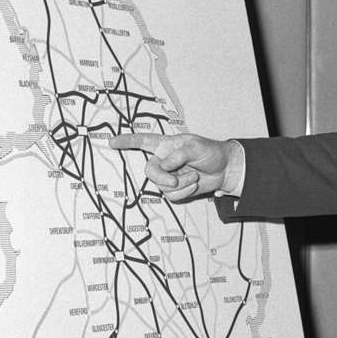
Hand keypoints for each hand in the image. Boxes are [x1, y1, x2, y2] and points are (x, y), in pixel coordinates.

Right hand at [109, 132, 235, 202]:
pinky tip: (194, 184)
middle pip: (150, 171)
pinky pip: (172, 196)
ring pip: (162, 186)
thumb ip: (178, 154)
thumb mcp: (196, 146)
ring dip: (181, 184)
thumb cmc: (210, 152)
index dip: (127, 141)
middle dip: (162, 178)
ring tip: (194, 176)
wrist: (224, 169)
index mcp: (165, 145)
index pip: (143, 141)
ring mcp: (168, 176)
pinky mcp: (175, 190)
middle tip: (175, 180)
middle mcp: (163, 161)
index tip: (112, 142)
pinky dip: (185, 192)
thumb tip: (164, 165)